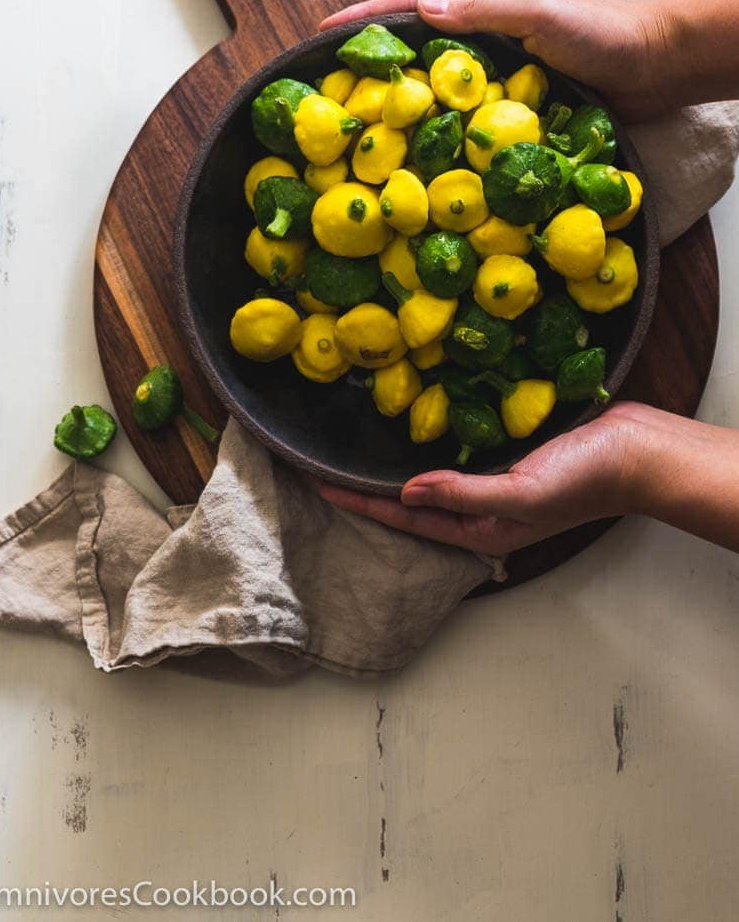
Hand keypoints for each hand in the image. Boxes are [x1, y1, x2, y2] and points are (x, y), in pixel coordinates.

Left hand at [319, 402, 653, 556]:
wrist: (636, 449)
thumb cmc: (584, 479)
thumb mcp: (520, 492)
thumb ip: (462, 493)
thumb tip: (405, 493)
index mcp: (482, 527)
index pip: (408, 518)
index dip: (363, 503)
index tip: (321, 486)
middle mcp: (483, 508)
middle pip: (414, 503)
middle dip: (372, 491)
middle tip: (329, 471)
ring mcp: (497, 481)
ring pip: (433, 478)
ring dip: (398, 466)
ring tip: (359, 453)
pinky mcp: (510, 454)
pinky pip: (460, 452)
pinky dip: (433, 444)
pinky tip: (417, 429)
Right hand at [320, 0, 672, 121]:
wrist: (652, 71)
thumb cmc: (600, 33)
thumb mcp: (539, 10)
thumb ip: (483, 9)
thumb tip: (420, 10)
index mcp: (479, 13)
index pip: (408, 11)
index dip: (364, 22)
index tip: (318, 39)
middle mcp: (478, 50)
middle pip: (412, 59)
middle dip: (370, 74)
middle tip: (328, 103)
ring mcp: (492, 88)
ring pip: (434, 101)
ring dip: (399, 118)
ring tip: (359, 144)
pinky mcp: (508, 122)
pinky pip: (464, 134)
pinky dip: (438, 148)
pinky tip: (418, 170)